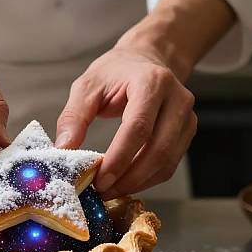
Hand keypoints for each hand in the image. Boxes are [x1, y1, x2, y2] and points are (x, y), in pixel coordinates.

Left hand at [55, 46, 196, 198]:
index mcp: (151, 82)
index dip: (119, 158)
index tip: (99, 179)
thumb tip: (64, 148)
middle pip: (158, 149)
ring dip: (138, 183)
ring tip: (111, 190)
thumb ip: (74, 116)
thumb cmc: (116, 72)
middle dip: (129, 178)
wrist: (145, 60)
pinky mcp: (187, 132)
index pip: (138, 127)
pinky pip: (170, 164)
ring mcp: (187, 117)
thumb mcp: (87, 86)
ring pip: (167, 162)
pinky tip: (126, 182)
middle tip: (103, 191)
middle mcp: (177, 99)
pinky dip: (148, 179)